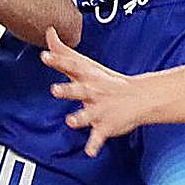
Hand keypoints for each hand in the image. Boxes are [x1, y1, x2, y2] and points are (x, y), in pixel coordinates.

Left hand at [42, 27, 143, 156]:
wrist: (140, 98)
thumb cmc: (107, 80)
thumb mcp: (86, 64)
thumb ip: (64, 51)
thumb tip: (49, 32)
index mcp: (87, 76)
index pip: (71, 66)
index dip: (58, 60)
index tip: (44, 56)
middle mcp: (93, 92)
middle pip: (79, 90)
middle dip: (67, 90)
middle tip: (55, 90)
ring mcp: (100, 110)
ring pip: (88, 115)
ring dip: (79, 118)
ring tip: (71, 122)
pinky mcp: (105, 126)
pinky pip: (98, 137)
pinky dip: (95, 145)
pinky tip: (90, 152)